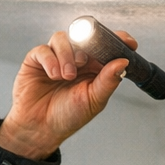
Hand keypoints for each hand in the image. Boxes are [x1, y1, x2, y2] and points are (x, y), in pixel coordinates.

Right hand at [0, 29, 133, 159]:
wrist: (41, 129)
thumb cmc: (67, 116)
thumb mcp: (93, 100)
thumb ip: (108, 80)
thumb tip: (123, 62)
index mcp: (94, 67)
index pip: (107, 45)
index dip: (118, 39)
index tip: (128, 43)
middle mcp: (76, 58)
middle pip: (84, 35)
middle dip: (87, 45)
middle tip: (84, 61)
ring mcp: (56, 57)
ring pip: (63, 38)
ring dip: (67, 55)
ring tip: (67, 76)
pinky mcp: (37, 60)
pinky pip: (44, 49)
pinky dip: (51, 60)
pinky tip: (54, 75)